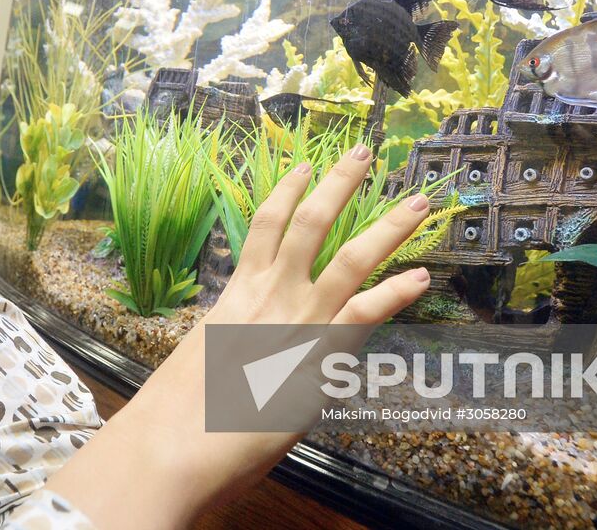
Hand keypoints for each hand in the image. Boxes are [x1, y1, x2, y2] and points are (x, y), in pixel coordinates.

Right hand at [46, 143, 432, 528]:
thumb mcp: (204, 360)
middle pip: (310, 224)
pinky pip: (364, 314)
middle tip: (365, 154)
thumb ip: (232, 341)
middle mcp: (269, 295)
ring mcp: (296, 321)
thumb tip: (246, 341)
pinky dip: (394, 293)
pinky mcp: (318, 356)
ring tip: (416, 199)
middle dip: (339, 185)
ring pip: (348, 257)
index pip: (265, 227)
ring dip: (386, 226)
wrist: (174, 442)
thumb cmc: (177, 412)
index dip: (285, 193)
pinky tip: (422, 277)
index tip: (303, 167)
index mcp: (237, 293)